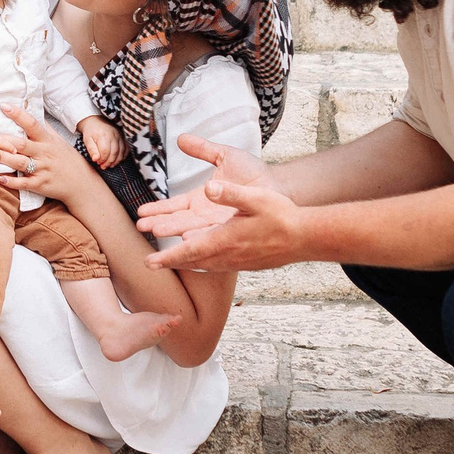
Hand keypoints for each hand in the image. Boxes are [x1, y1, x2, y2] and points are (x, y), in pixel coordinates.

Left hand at [0, 105, 96, 200]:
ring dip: (5, 159)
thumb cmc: (66, 158)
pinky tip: (0, 178)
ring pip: (21, 162)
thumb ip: (44, 128)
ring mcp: (43, 168)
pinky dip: (12, 181)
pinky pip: (25, 182)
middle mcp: (44, 153)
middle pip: (22, 144)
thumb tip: (33, 110)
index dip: (18, 114)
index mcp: (47, 140)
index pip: (32, 124)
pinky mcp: (41, 184)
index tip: (3, 106)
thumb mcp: (58, 140)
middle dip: (5, 140)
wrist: (81, 182)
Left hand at [76, 116, 125, 167]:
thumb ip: (91, 150)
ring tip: (110, 165)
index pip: (105, 151)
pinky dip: (123, 156)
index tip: (98, 163)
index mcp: (103, 136)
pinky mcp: (123, 137)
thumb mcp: (87, 140)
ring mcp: (119, 136)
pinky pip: (126, 148)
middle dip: (109, 162)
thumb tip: (96, 160)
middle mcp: (113, 135)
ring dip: (116, 161)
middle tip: (104, 166)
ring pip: (121, 152)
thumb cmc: (91, 131)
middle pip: (114, 153)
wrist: (96, 121)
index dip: (102, 159)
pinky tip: (118, 160)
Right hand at [135, 134, 277, 238]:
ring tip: (159, 232)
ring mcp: (216, 225)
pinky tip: (188, 240)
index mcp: (199, 199)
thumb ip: (203, 149)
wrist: (278, 186)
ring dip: (175, 232)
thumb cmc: (253, 174)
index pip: (173, 206)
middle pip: (177, 221)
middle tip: (142, 226)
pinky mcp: (231, 232)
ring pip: (191, 230)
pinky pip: (213, 237)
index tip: (140, 212)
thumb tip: (180, 138)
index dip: (157, 209)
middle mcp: (204, 216)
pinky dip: (201, 238)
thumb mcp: (225, 156)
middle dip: (159, 223)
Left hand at [142, 174, 311, 273]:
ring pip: (203, 265)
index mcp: (226, 240)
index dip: (167, 257)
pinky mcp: (244, 263)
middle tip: (150, 265)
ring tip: (169, 262)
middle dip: (170, 262)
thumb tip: (208, 187)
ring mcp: (237, 262)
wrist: (305, 238)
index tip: (148, 263)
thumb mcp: (257, 198)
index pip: (189, 251)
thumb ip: (231, 193)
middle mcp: (228, 255)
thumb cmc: (282, 216)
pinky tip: (200, 261)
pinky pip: (216, 266)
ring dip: (184, 263)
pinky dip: (201, 264)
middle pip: (192, 261)